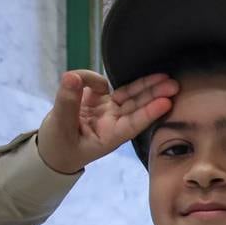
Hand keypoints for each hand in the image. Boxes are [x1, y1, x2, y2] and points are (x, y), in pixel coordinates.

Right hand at [37, 70, 177, 174]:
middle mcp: (113, 122)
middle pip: (137, 106)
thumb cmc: (58, 146)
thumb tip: (72, 77)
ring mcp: (107, 109)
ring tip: (163, 76)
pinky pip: (100, 83)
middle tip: (174, 84)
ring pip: (128, 94)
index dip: (149, 113)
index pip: (133, 124)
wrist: (50, 148)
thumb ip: (67, 102)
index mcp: (110, 136)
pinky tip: (80, 79)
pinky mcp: (97, 98)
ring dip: (144, 84)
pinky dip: (94, 77)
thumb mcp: (60, 128)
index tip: (166, 103)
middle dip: (155, 94)